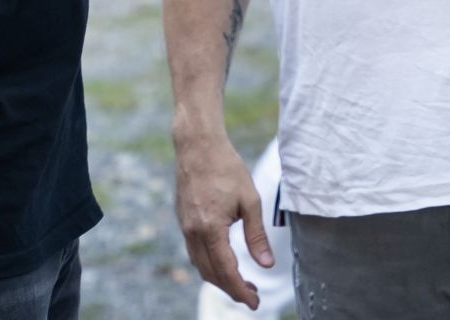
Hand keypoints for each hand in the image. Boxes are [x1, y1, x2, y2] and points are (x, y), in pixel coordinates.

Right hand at [175, 133, 273, 309]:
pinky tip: (225, 261)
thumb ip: (256, 235)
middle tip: (252, 295)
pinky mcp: (183, 220)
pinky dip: (209, 264)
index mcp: (210, 229)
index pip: (226, 271)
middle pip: (210, 274)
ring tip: (242, 282)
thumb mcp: (250, 200)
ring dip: (219, 279)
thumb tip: (266, 265)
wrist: (197, 146)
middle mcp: (193, 232)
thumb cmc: (227, 168)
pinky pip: (195, 252)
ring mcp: (185, 227)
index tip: (255, 302)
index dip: (240, 291)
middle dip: (231, 289)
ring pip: (200, 265)